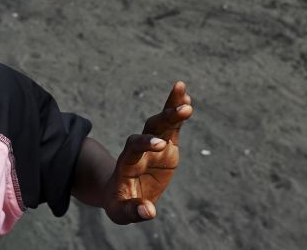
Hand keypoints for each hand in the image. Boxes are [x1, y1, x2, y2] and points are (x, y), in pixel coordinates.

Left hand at [102, 81, 193, 223]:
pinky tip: (187, 99)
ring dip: (172, 108)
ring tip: (185, 94)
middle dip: (165, 118)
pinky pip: (172, 128)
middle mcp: (140, 149)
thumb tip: (149, 212)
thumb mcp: (120, 212)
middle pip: (150, 128)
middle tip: (183, 109)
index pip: (134, 148)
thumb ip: (132, 210)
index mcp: (128, 163)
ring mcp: (153, 146)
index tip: (161, 145)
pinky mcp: (166, 148)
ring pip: (162, 123)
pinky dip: (178, 114)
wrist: (120, 192)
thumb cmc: (119, 203)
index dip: (146, 144)